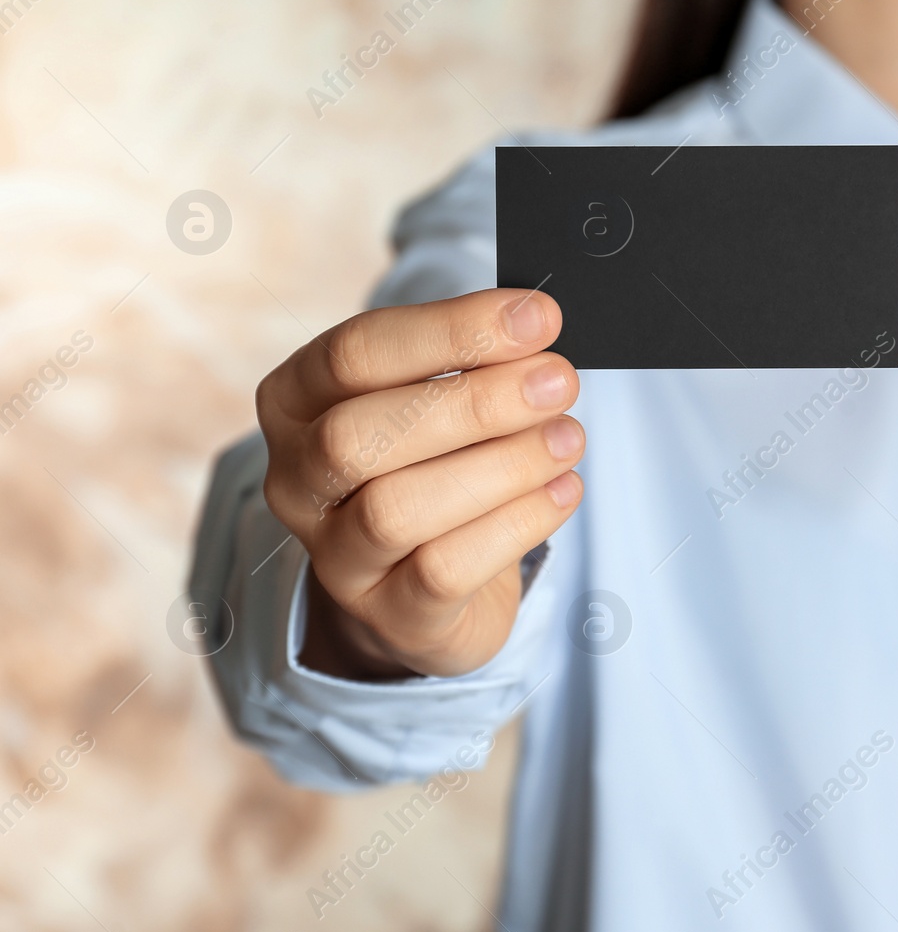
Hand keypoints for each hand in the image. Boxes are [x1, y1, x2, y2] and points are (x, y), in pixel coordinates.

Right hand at [256, 288, 582, 678]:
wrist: (427, 587)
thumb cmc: (436, 464)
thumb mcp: (439, 399)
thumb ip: (471, 362)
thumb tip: (534, 326)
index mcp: (296, 401)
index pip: (355, 353)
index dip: (452, 331)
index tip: (538, 318)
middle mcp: (296, 480)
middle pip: (359, 435)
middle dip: (474, 403)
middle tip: (559, 384)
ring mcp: (335, 555)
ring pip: (397, 509)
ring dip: (502, 466)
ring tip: (568, 439)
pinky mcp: (389, 614)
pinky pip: (445, 570)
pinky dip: (517, 523)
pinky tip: (564, 490)